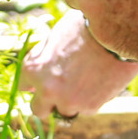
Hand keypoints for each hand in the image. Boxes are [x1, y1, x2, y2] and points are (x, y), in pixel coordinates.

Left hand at [22, 10, 137, 118]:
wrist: (114, 31)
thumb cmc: (83, 27)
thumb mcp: (54, 38)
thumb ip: (43, 58)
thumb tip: (37, 68)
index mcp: (33, 69)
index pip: (23, 87)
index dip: (34, 84)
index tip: (43, 82)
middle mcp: (46, 90)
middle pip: (38, 110)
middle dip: (48, 103)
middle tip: (61, 92)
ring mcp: (68, 101)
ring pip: (65, 111)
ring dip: (73, 101)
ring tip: (88, 79)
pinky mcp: (90, 107)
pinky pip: (87, 108)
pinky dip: (92, 99)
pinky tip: (101, 80)